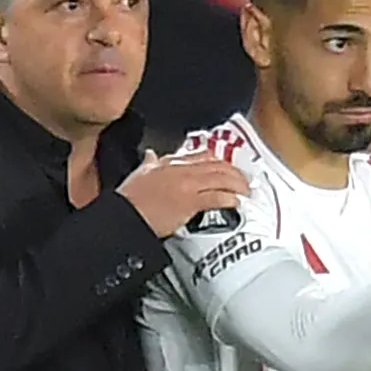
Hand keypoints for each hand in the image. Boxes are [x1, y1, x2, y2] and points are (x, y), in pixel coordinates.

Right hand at [119, 151, 249, 236]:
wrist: (125, 215)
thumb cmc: (129, 199)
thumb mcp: (139, 173)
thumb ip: (149, 163)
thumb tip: (150, 155)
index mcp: (171, 162)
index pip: (203, 155)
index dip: (221, 160)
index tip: (229, 167)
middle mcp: (182, 170)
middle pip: (217, 165)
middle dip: (235, 172)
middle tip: (245, 180)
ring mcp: (187, 185)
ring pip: (221, 178)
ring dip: (237, 184)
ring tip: (246, 191)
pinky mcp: (190, 202)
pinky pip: (216, 197)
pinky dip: (229, 199)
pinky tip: (235, 202)